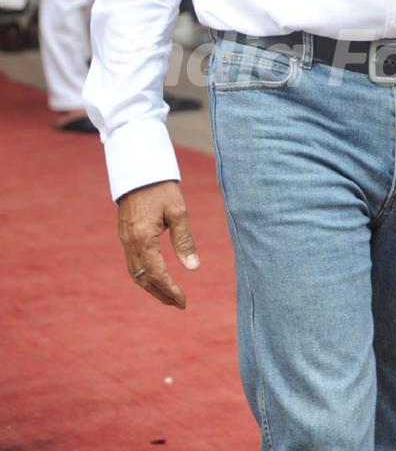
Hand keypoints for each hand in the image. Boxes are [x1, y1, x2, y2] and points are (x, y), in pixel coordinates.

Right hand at [118, 180, 198, 307]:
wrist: (139, 168)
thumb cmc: (161, 188)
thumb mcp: (178, 212)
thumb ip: (184, 241)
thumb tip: (193, 268)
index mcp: (143, 238)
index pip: (157, 274)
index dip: (170, 290)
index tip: (184, 301)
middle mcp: (130, 242)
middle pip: (143, 279)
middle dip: (160, 294)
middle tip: (178, 304)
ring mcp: (124, 239)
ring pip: (135, 273)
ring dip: (151, 287)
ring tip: (169, 295)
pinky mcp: (124, 234)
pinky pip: (132, 262)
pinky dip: (144, 275)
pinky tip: (156, 276)